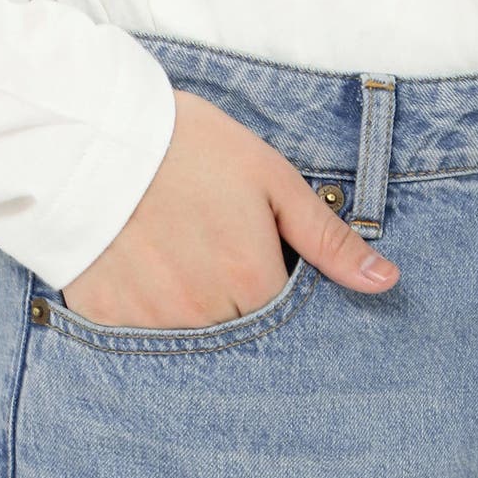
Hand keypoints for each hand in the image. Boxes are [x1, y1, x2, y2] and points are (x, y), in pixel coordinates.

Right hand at [62, 89, 398, 327]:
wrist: (92, 135)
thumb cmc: (189, 148)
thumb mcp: (271, 180)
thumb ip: (327, 239)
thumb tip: (384, 282)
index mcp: (250, 282)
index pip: (285, 321)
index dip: (273, 288)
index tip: (253, 262)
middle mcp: (203, 315)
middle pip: (238, 336)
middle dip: (234, 304)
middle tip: (210, 255)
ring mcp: (150, 323)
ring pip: (191, 342)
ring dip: (192, 313)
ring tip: (176, 260)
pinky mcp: (106, 320)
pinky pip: (139, 338)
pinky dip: (146, 313)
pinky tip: (141, 273)